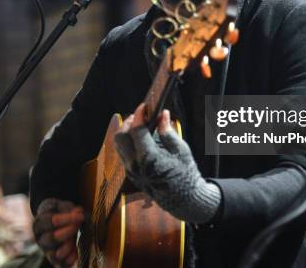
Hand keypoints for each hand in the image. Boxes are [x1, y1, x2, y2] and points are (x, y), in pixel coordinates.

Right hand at [33, 199, 83, 267]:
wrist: (54, 222)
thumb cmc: (59, 212)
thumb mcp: (61, 206)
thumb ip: (69, 208)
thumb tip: (78, 212)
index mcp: (39, 223)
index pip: (51, 221)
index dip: (67, 219)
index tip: (80, 216)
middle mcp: (40, 239)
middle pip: (51, 239)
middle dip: (68, 232)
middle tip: (77, 226)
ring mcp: (47, 251)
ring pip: (55, 255)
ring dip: (68, 247)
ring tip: (75, 239)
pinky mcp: (55, 260)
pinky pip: (63, 264)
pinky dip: (71, 258)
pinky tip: (76, 249)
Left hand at [114, 103, 220, 224]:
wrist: (184, 200)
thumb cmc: (186, 174)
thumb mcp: (181, 151)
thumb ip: (168, 132)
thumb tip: (162, 114)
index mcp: (149, 158)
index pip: (137, 131)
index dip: (140, 115)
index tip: (144, 106)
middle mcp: (136, 165)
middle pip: (121, 137)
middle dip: (129, 123)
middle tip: (141, 115)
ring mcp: (131, 171)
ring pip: (119, 146)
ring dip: (126, 132)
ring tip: (141, 125)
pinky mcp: (131, 175)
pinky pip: (123, 154)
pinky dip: (128, 143)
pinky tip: (141, 138)